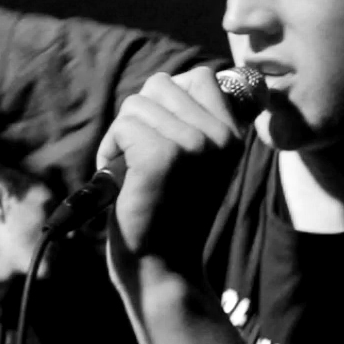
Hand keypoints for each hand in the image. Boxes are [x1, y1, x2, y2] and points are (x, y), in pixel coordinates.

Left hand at [98, 68, 247, 280]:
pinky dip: (110, 151)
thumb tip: (175, 81)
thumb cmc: (171, 212)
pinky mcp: (162, 156)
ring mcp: (194, 145)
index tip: (164, 140)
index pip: (198, 77)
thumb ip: (196, 121)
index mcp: (233, 136)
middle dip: (141, 117)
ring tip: (134, 172)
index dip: (168, 100)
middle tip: (144, 159)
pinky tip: (123, 181)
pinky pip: (122, 126)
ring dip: (123, 136)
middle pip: (161, 84)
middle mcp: (220, 137)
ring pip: (137, 104)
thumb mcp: (199, 162)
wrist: (163, 266)